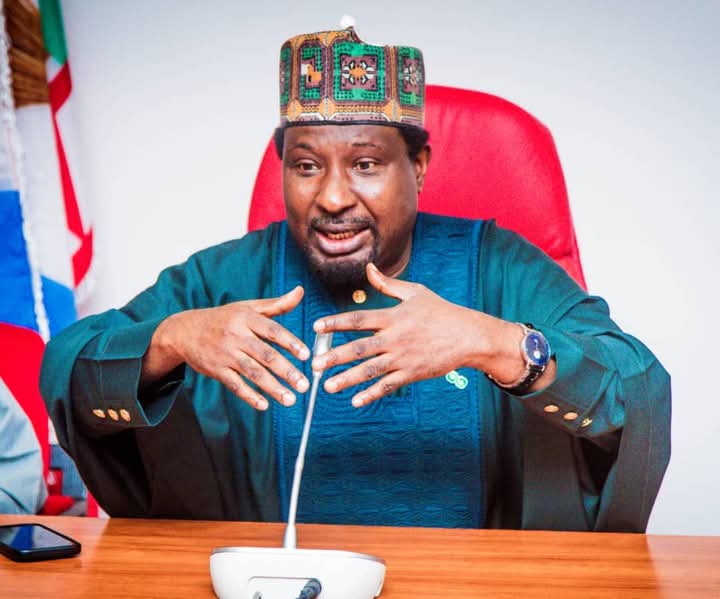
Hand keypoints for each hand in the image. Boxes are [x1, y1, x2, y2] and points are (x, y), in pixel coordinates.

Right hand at [146, 286, 309, 409]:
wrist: (184, 331)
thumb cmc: (223, 318)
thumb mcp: (247, 307)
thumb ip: (276, 304)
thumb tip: (300, 291)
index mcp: (246, 318)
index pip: (273, 331)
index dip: (290, 343)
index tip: (306, 355)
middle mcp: (236, 335)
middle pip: (265, 355)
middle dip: (286, 371)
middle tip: (305, 385)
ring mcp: (225, 354)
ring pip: (252, 372)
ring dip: (273, 388)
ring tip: (291, 400)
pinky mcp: (215, 369)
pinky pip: (235, 384)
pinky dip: (249, 396)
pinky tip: (264, 405)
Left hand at [311, 264, 521, 406]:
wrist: (468, 336)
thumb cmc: (441, 312)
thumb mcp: (415, 293)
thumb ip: (387, 284)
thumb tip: (368, 268)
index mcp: (393, 317)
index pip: (358, 319)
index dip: (336, 323)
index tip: (315, 327)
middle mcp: (395, 338)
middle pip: (359, 348)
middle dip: (335, 357)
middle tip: (315, 364)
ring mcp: (403, 358)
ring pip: (371, 370)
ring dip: (348, 379)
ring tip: (327, 387)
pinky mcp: (412, 373)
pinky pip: (388, 385)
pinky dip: (372, 394)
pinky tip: (356, 401)